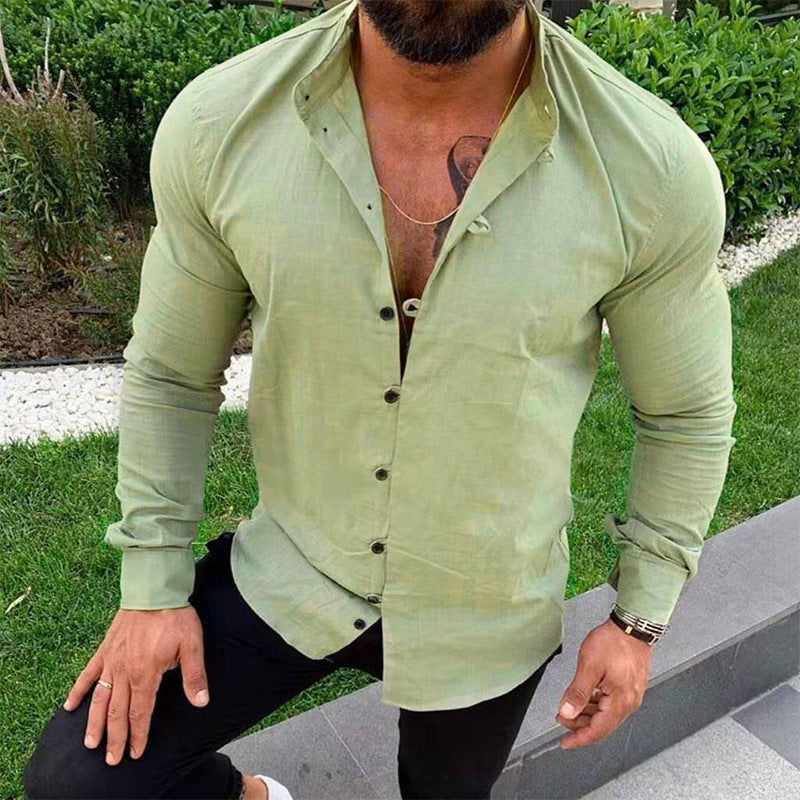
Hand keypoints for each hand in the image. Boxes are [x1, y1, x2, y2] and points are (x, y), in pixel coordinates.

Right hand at [62, 606, 209, 764]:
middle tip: (112, 760)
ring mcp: (111, 661)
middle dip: (115, 737)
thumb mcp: (192, 645)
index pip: (140, 712)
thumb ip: (194, 676)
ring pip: (99, 699)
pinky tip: (70, 706)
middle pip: (116, 712)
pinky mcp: (104, 649)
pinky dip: (79, 690)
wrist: (154, 590)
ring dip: (94, 723)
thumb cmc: (175, 617)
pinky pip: (88, 674)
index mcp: (145, 674)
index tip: (136, 753)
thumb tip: (201, 702)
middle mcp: (123, 672)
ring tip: (90, 744)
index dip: (138, 734)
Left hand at [555, 618, 651, 748]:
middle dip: (580, 724)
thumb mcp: (589, 666)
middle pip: (602, 724)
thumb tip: (567, 712)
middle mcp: (629, 702)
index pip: (597, 731)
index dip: (579, 738)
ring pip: (607, 714)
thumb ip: (577, 692)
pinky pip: (611, 702)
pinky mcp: (630, 685)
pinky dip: (597, 703)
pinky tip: (587, 696)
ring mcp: (631, 694)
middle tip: (561, 718)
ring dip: (587, 713)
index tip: (565, 743)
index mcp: (620, 701)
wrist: (632, 625)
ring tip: (570, 706)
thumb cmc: (614, 641)